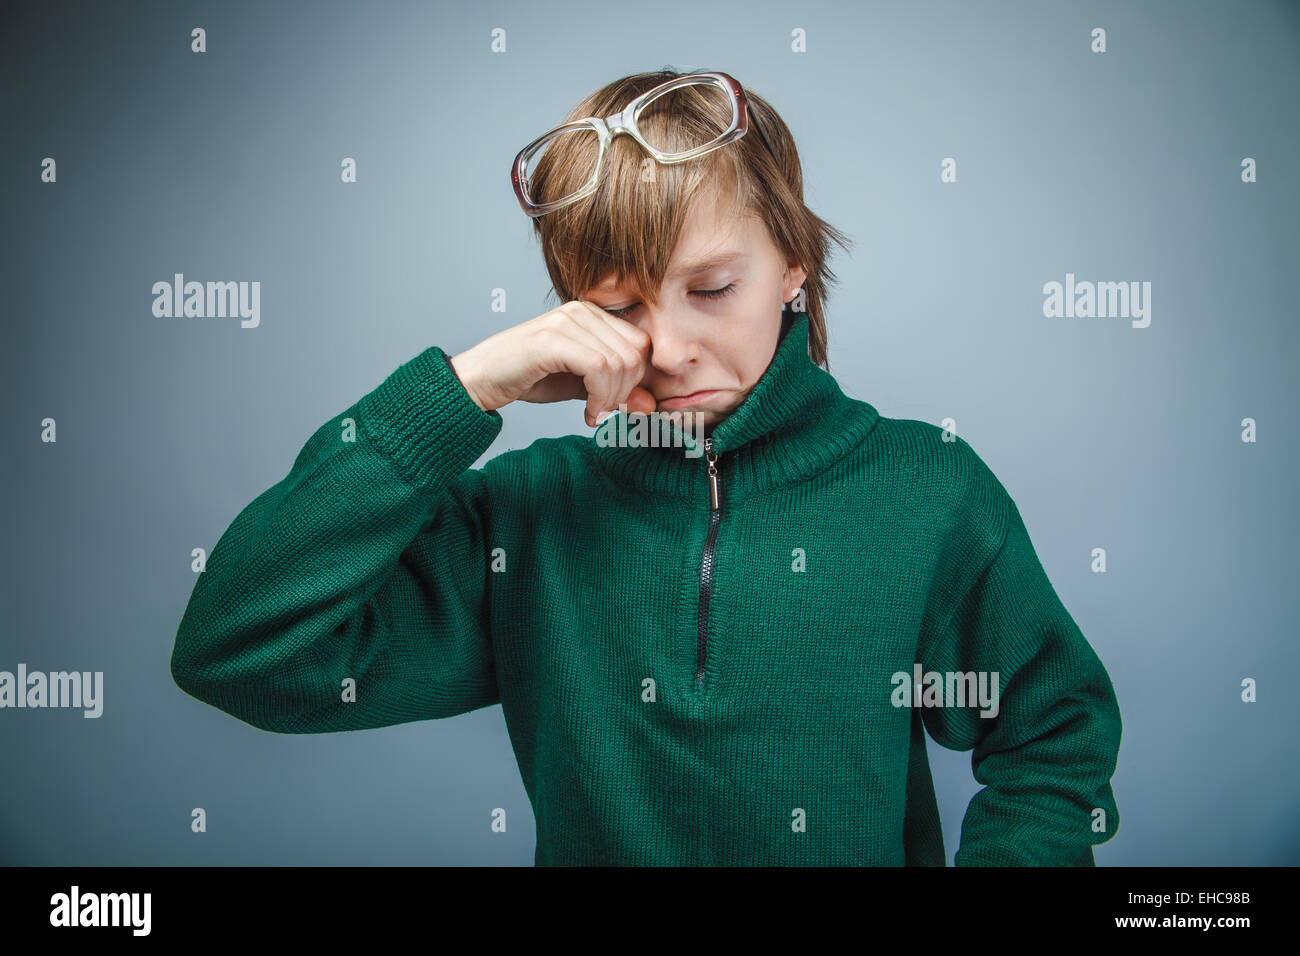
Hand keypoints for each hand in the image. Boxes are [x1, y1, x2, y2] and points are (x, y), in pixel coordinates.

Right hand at [447, 300, 658, 426]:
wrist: (481, 380)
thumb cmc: (528, 379)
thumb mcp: (583, 388)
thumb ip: (616, 391)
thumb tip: (651, 405)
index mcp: (591, 315)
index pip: (640, 343)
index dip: (636, 380)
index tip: (617, 405)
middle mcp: (581, 311)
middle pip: (635, 352)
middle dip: (626, 391)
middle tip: (605, 412)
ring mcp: (566, 321)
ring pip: (619, 362)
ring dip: (611, 399)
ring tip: (594, 413)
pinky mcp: (552, 339)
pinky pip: (598, 368)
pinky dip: (600, 398)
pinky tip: (588, 413)